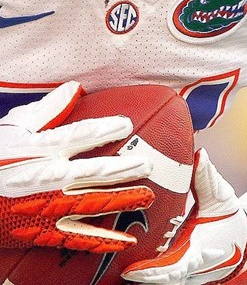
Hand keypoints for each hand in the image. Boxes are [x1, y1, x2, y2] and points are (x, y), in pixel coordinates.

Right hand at [0, 81, 153, 251]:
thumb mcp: (14, 126)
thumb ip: (47, 109)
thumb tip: (75, 89)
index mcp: (41, 148)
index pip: (81, 135)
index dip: (106, 128)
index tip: (127, 124)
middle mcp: (48, 177)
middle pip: (95, 172)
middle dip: (125, 168)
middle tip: (149, 164)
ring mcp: (47, 207)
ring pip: (93, 204)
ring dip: (122, 200)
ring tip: (147, 196)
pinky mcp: (42, 232)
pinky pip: (77, 238)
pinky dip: (102, 241)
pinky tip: (124, 241)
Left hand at [122, 148, 246, 283]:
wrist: (242, 241)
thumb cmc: (228, 219)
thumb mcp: (220, 196)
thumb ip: (207, 177)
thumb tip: (200, 154)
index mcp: (198, 252)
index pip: (175, 269)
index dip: (154, 272)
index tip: (133, 271)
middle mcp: (189, 268)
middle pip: (162, 280)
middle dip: (142, 276)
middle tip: (122, 270)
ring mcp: (183, 273)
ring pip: (159, 281)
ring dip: (142, 276)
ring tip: (118, 268)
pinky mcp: (177, 271)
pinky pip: (160, 276)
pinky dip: (145, 273)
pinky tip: (126, 265)